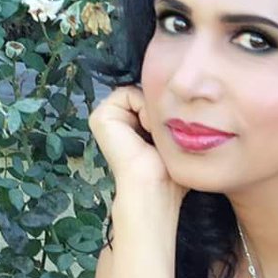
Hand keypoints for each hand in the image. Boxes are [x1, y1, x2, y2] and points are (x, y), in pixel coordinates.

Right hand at [88, 84, 187, 214]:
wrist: (154, 185)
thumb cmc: (167, 171)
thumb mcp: (171, 135)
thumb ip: (168, 113)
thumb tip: (177, 93)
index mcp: (129, 124)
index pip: (152, 98)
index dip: (166, 108)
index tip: (171, 130)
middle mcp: (116, 119)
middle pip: (146, 93)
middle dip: (161, 108)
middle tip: (162, 135)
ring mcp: (105, 116)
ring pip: (140, 92)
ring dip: (154, 111)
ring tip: (155, 136)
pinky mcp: (100, 116)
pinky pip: (129, 94)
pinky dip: (144, 109)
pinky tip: (146, 131)